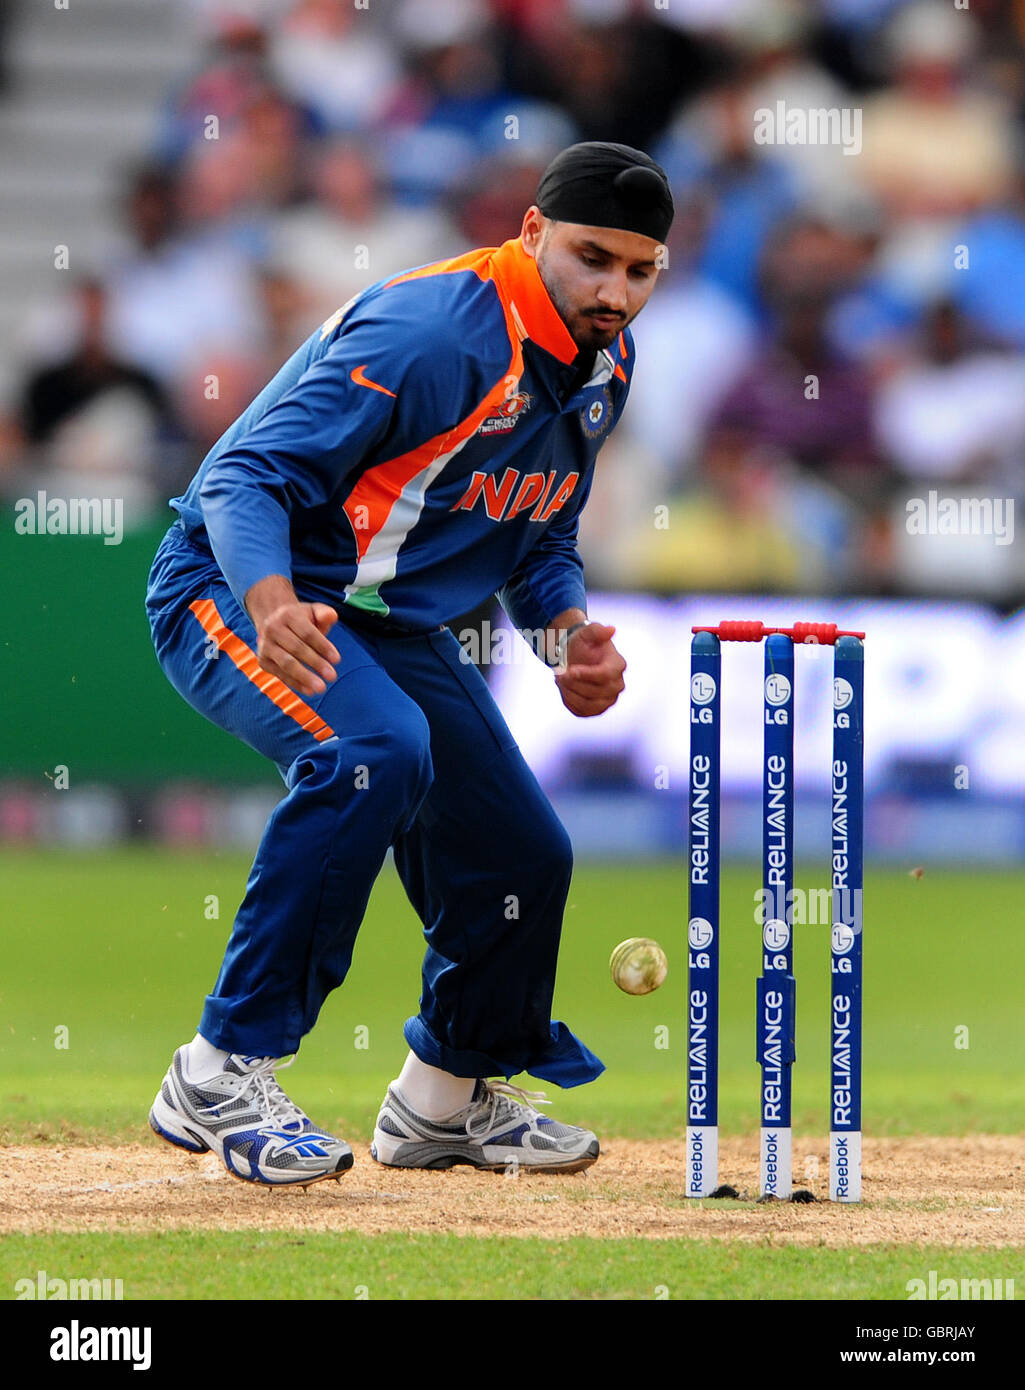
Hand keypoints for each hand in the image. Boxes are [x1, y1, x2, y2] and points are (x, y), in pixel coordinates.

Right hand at [245, 574, 339, 696]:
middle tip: (332, 676)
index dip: (322, 646)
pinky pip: (281, 674)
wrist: (274, 623)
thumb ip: (324, 613)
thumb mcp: (313, 612)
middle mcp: (272, 629)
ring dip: (305, 677)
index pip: (307, 633)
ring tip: (321, 688)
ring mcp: (265, 646)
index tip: (337, 660)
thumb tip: (332, 616)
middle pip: (297, 648)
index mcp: (287, 615)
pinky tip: (310, 690)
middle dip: (316, 663)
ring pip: (287, 663)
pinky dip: (296, 684)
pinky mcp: (263, 661)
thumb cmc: (301, 620)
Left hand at [555, 621, 625, 716]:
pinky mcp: (596, 710)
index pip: (605, 676)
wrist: (575, 656)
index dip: (585, 675)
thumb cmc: (582, 643)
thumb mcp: (587, 632)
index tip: (569, 670)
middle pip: (595, 692)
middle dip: (573, 682)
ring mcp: (608, 700)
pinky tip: (566, 687)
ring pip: (587, 704)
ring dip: (569, 691)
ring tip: (562, 678)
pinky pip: (581, 711)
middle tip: (559, 672)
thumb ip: (597, 630)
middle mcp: (617, 685)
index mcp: (618, 665)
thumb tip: (611, 630)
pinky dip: (569, 700)